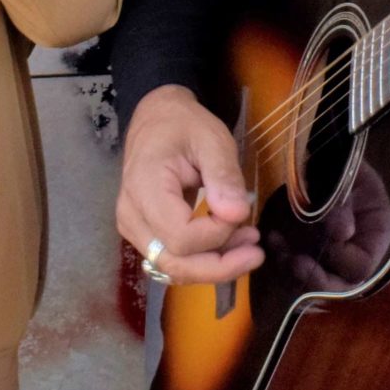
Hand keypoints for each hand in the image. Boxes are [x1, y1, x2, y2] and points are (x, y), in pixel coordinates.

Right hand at [117, 85, 261, 286]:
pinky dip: (203, 261)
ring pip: (173, 268)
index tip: (242, 213)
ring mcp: (134, 228)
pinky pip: (173, 259)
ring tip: (247, 245)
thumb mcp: (212, 140)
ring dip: (214, 266)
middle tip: (257, 252)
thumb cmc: (184, 126)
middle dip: (219, 265)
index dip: (216, 235)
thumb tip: (236, 213)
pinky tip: (229, 247)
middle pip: (174, 262)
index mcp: (144, 188)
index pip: (180, 237)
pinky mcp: (144, 234)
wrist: (158, 121)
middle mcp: (132, 215)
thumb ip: (224, 175)